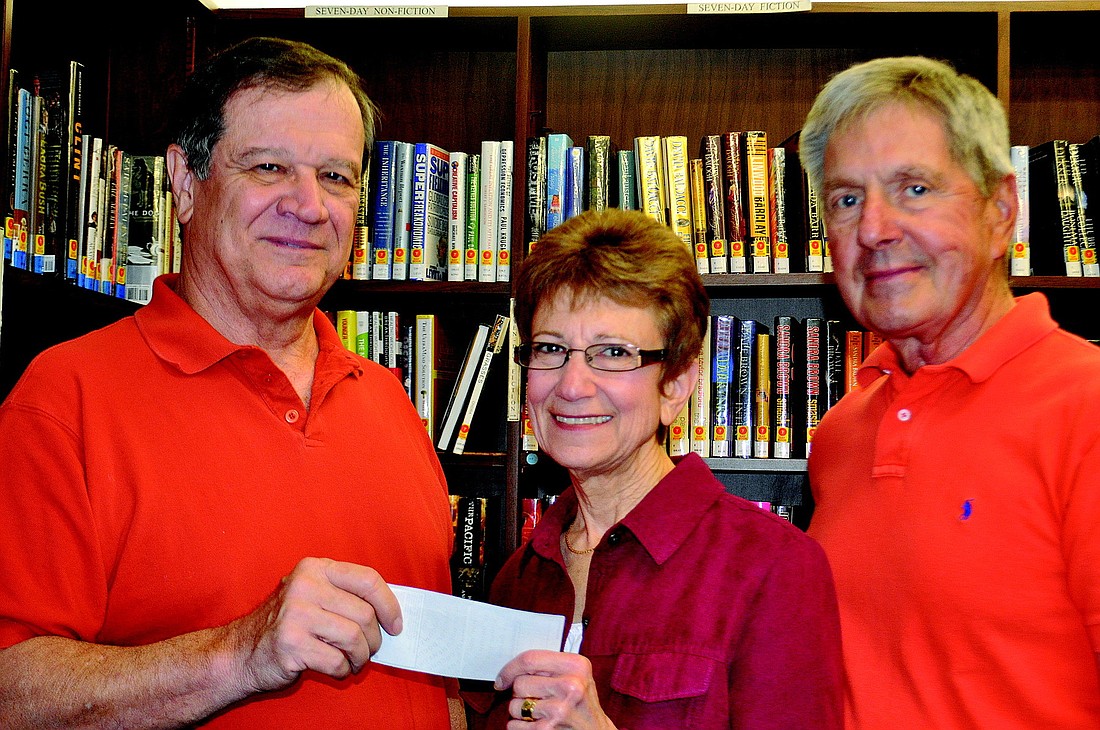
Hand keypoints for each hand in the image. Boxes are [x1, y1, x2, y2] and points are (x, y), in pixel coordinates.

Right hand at [228, 557, 401, 692]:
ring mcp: (296, 614)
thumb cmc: (287, 625)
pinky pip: (337, 661)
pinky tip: (335, 669)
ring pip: (354, 638)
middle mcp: (305, 586)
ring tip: (355, 661)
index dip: (389, 604)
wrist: (240, 652)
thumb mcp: (312, 595)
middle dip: (374, 639)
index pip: (367, 579)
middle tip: (369, 650)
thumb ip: (345, 595)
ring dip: (361, 657)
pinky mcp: (291, 644)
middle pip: (365, 613)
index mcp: (315, 568)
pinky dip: (343, 670)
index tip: (396, 624)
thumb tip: (391, 611)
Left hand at [495, 650, 616, 729]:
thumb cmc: (582, 702)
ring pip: (515, 705)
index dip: (510, 669)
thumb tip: (512, 669)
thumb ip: (549, 666)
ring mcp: (559, 710)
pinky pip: (514, 725)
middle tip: (536, 697)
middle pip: (520, 683)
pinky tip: (537, 723)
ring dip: (521, 710)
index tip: (502, 678)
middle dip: (521, 692)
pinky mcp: (548, 729)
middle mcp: (570, 686)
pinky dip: (520, 726)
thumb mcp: (576, 675)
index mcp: (576, 666)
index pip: (530, 659)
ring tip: (539, 712)